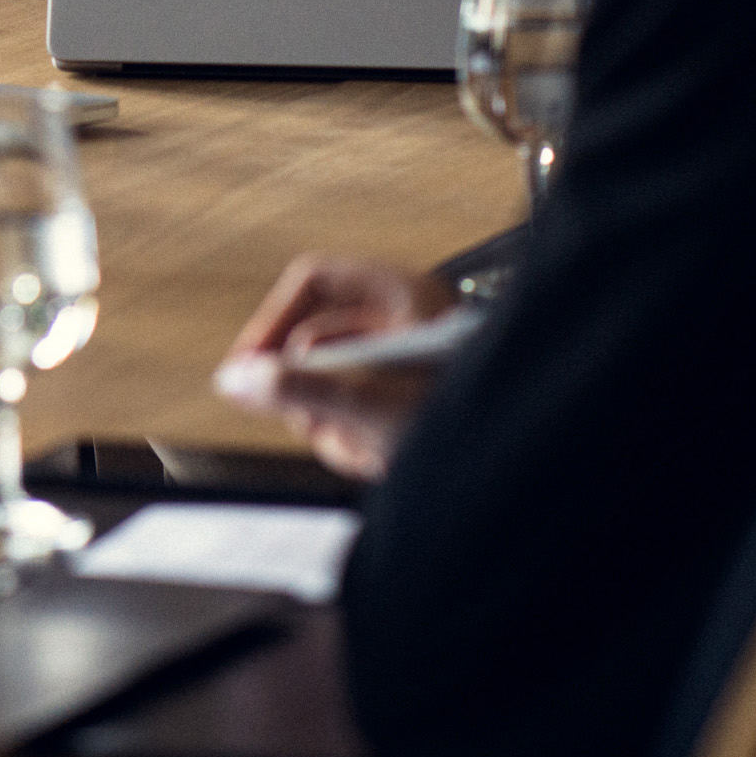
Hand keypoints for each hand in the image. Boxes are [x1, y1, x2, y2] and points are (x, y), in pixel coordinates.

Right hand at [212, 253, 452, 481]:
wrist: (517, 474)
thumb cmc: (472, 424)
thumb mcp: (371, 402)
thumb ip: (298, 389)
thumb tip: (238, 379)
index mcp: (405, 294)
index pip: (314, 282)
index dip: (273, 320)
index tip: (250, 364)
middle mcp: (407, 323)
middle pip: (318, 343)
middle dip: (311, 390)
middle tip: (314, 417)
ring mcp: (408, 366)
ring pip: (333, 387)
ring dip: (335, 423)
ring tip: (363, 445)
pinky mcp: (408, 405)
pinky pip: (356, 416)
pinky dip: (356, 440)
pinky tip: (378, 456)